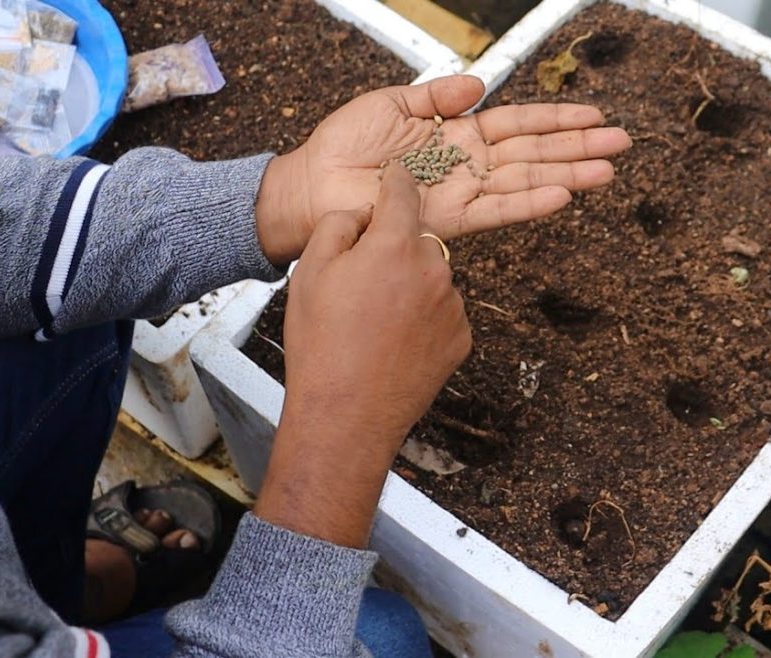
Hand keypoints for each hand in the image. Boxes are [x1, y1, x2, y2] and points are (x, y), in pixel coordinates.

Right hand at [254, 164, 470, 547]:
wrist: (347, 416)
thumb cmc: (321, 343)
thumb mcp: (309, 272)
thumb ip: (338, 226)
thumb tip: (362, 215)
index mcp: (395, 245)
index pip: (403, 193)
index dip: (395, 181)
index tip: (395, 176)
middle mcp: (435, 269)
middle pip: (416, 240)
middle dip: (393, 250)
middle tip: (359, 285)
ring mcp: (453, 306)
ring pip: (430, 278)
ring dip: (409, 287)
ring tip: (373, 324)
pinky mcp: (461, 339)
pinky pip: (442, 313)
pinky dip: (423, 320)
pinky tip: (392, 343)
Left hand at [256, 75, 632, 263]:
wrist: (311, 188)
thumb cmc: (343, 145)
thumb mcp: (391, 105)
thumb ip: (437, 96)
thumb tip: (479, 85)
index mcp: (457, 133)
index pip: (519, 124)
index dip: (557, 118)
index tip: (596, 115)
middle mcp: (467, 164)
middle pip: (535, 152)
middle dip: (579, 147)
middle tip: (622, 143)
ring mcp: (462, 193)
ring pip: (526, 181)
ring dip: (568, 175)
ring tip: (608, 172)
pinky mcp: (448, 219)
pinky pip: (496, 209)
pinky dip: (529, 203)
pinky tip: (562, 196)